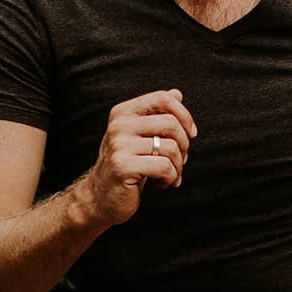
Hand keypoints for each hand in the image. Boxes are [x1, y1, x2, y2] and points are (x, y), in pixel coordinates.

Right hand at [76, 88, 196, 228]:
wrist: (101, 197)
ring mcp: (119, 145)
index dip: (184, 115)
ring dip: (178, 166)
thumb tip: (177, 93)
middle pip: (171, 124)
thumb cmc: (127, 165)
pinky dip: (171, 178)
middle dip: (184, 145)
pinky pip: (164, 167)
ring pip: (170, 147)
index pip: (162, 98)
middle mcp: (119, 125)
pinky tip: (163, 184)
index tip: (191, 134)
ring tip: (171, 175)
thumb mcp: (140, 137)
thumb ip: (156, 115)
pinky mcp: (123, 166)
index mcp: (123, 112)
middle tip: (180, 160)